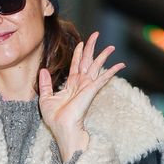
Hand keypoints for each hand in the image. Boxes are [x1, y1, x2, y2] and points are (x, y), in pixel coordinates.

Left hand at [38, 31, 125, 161]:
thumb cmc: (55, 118)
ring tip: (111, 46)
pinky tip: (121, 65)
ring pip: (97, 66)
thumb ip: (45, 84)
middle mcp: (80, 84)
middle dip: (92, 47)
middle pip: (87, 61)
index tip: (82, 42)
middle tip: (96, 34)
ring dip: (103, 55)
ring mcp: (87, 86)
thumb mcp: (45, 98)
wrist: (62, 128)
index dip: (79, 53)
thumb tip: (43, 70)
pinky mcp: (91, 90)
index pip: (76, 65)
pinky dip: (112, 71)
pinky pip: (104, 78)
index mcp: (71, 85)